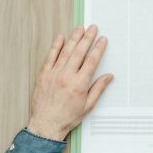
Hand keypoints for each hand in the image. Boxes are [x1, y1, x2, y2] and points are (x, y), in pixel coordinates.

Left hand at [26, 25, 113, 140]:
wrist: (46, 124)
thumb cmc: (67, 117)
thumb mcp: (87, 106)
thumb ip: (98, 89)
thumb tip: (108, 76)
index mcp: (79, 84)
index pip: (91, 61)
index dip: (98, 48)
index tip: (102, 40)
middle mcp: (67, 76)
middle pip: (79, 52)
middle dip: (87, 38)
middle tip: (92, 28)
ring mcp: (54, 74)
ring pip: (66, 52)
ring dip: (74, 38)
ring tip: (79, 29)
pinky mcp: (44, 75)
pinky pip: (50, 57)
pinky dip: (55, 46)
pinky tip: (60, 38)